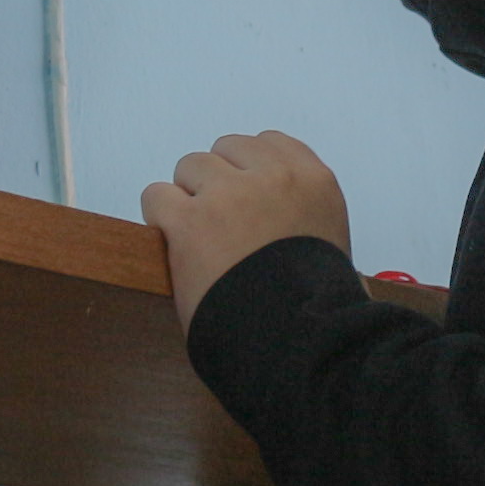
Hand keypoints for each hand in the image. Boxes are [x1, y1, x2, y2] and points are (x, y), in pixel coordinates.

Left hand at [139, 130, 351, 329]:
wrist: (296, 341)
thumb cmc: (315, 306)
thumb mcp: (328, 243)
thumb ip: (299, 212)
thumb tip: (268, 212)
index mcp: (313, 181)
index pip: (268, 144)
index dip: (248, 172)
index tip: (245, 201)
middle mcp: (272, 177)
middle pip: (225, 151)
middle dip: (218, 183)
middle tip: (221, 227)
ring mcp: (229, 195)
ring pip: (190, 166)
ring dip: (190, 198)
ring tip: (200, 240)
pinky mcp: (190, 221)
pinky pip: (156, 195)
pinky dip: (160, 218)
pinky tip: (174, 245)